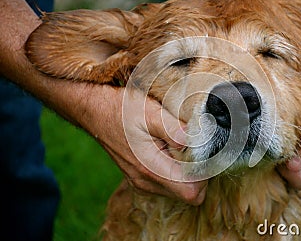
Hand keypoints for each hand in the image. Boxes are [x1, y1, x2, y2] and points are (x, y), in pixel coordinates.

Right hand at [0, 0, 207, 204]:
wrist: (92, 109)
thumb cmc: (119, 108)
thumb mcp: (148, 112)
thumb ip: (173, 129)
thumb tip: (195, 141)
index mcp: (151, 168)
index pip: (192, 193)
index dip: (206, 176)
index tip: (207, 153)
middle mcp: (146, 180)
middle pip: (188, 192)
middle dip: (199, 173)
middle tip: (198, 145)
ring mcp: (141, 179)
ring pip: (177, 187)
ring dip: (187, 170)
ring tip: (183, 143)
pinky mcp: (139, 173)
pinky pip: (166, 180)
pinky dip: (175, 167)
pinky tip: (171, 146)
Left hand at [278, 111, 300, 188]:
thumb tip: (293, 166)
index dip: (288, 171)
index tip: (279, 154)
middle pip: (299, 179)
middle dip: (286, 166)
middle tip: (279, 147)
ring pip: (296, 172)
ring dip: (287, 160)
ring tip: (285, 142)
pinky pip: (297, 163)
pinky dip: (289, 155)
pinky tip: (288, 142)